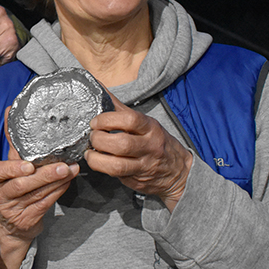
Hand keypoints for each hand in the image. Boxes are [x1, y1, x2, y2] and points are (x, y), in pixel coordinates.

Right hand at [0, 109, 79, 268]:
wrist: (14, 223)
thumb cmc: (14, 186)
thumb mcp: (10, 164)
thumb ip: (13, 140)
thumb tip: (12, 109)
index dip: (11, 168)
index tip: (28, 165)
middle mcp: (0, 194)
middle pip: (21, 185)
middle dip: (44, 175)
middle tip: (63, 165)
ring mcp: (13, 209)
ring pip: (36, 195)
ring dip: (56, 182)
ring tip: (71, 170)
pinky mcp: (27, 220)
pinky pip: (44, 205)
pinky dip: (57, 192)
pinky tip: (67, 182)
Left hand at [85, 92, 193, 211]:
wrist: (178, 172)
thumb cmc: (156, 142)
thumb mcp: (144, 123)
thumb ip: (120, 108)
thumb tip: (98, 88)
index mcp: (151, 128)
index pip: (130, 119)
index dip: (107, 120)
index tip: (96, 122)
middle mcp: (149, 147)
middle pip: (121, 143)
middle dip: (99, 139)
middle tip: (93, 137)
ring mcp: (144, 166)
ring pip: (116, 165)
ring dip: (96, 159)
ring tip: (90, 152)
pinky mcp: (137, 180)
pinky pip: (116, 176)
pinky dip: (103, 169)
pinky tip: (99, 162)